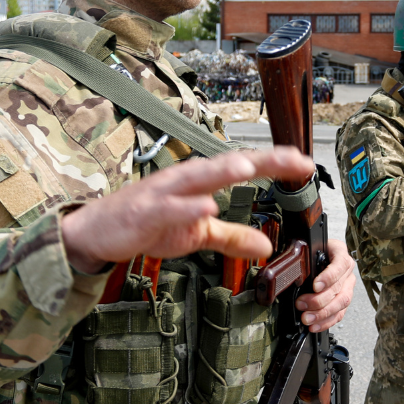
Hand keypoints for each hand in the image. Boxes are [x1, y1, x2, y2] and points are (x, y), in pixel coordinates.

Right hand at [61, 147, 314, 272]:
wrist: (97, 234)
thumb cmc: (147, 226)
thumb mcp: (197, 234)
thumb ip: (231, 237)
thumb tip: (266, 245)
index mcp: (200, 182)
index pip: (243, 168)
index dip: (274, 164)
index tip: (306, 163)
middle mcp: (184, 180)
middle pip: (227, 164)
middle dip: (260, 160)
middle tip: (292, 158)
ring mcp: (163, 193)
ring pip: (196, 178)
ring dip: (222, 171)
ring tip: (249, 167)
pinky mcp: (144, 212)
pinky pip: (168, 208)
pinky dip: (187, 206)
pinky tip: (207, 205)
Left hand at [295, 238, 355, 332]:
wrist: (321, 255)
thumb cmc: (313, 251)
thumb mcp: (308, 248)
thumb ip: (302, 256)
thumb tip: (288, 268)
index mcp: (340, 252)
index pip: (339, 265)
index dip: (328, 277)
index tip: (315, 286)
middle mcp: (347, 270)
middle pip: (339, 288)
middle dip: (319, 300)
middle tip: (302, 304)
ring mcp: (348, 285)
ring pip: (342, 302)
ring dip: (322, 313)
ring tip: (307, 318)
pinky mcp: (344, 299)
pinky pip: (339, 313)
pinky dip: (326, 321)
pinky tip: (314, 325)